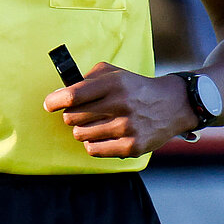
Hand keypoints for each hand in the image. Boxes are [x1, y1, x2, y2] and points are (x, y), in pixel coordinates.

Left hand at [43, 62, 195, 157]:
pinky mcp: (132, 147)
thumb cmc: (135, 88)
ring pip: (80, 135)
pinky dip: (93, 144)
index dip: (55, 101)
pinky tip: (102, 136)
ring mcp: (127, 128)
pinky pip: (94, 150)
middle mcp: (121, 105)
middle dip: (72, 116)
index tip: (50, 104)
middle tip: (81, 113)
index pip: (72, 95)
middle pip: (72, 118)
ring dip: (83, 130)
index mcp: (114, 84)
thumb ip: (87, 78)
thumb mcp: (114, 73)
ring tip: (96, 124)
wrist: (173, 105)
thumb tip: (60, 93)